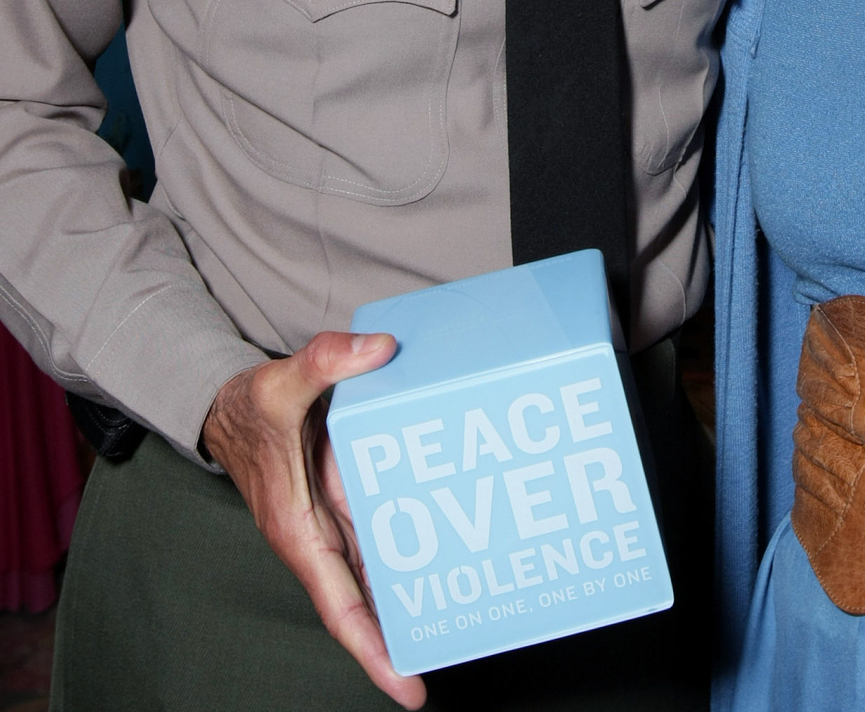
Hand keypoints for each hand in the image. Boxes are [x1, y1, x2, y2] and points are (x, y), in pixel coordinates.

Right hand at [202, 332, 426, 709]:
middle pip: (368, 603)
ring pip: (380, 573)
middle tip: (462, 649)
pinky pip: (384, 534)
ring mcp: (337, 523)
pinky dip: (410, 548)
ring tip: (469, 613)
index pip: (341, 607)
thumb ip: (325, 362)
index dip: (374, 649)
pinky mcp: (347, 502)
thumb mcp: (281, 381)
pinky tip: (450, 550)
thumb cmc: (251, 407)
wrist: (231, 405)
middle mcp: (322, 538)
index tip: (409, 687)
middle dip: (406, 635)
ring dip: (413, 596)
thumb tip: (378, 350)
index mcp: (299, 532)